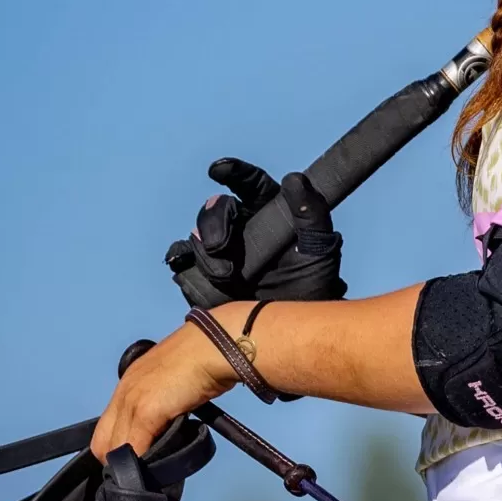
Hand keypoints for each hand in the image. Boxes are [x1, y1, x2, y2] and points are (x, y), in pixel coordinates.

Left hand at [91, 317, 240, 460]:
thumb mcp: (173, 382)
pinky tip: (158, 465)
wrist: (216, 346)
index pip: (106, 430)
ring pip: (114, 449)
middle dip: (120, 463)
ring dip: (131, 465)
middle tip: (145, 470)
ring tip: (153, 469)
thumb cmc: (205, 359)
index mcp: (128, 385)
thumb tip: (165, 428)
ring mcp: (132, 402)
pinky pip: (134, 449)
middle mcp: (123, 393)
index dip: (119, 449)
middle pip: (102, 444)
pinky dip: (142, 463)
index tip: (139, 458)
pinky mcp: (145, 412)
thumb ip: (162, 404)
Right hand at [165, 159, 345, 308]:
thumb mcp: (321, 250)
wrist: (289, 331)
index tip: (219, 169)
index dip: (235, 171)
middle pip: (217, 207)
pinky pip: (181, 257)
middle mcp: (242, 227)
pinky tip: (183, 265)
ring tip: (226, 277)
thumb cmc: (312, 287)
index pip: (252, 184)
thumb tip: (295, 179)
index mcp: (271, 213)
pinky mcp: (202, 272)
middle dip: (214, 221)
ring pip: (198, 232)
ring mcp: (220, 249)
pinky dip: (180, 259)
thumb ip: (312, 213)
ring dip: (205, 252)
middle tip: (220, 247)